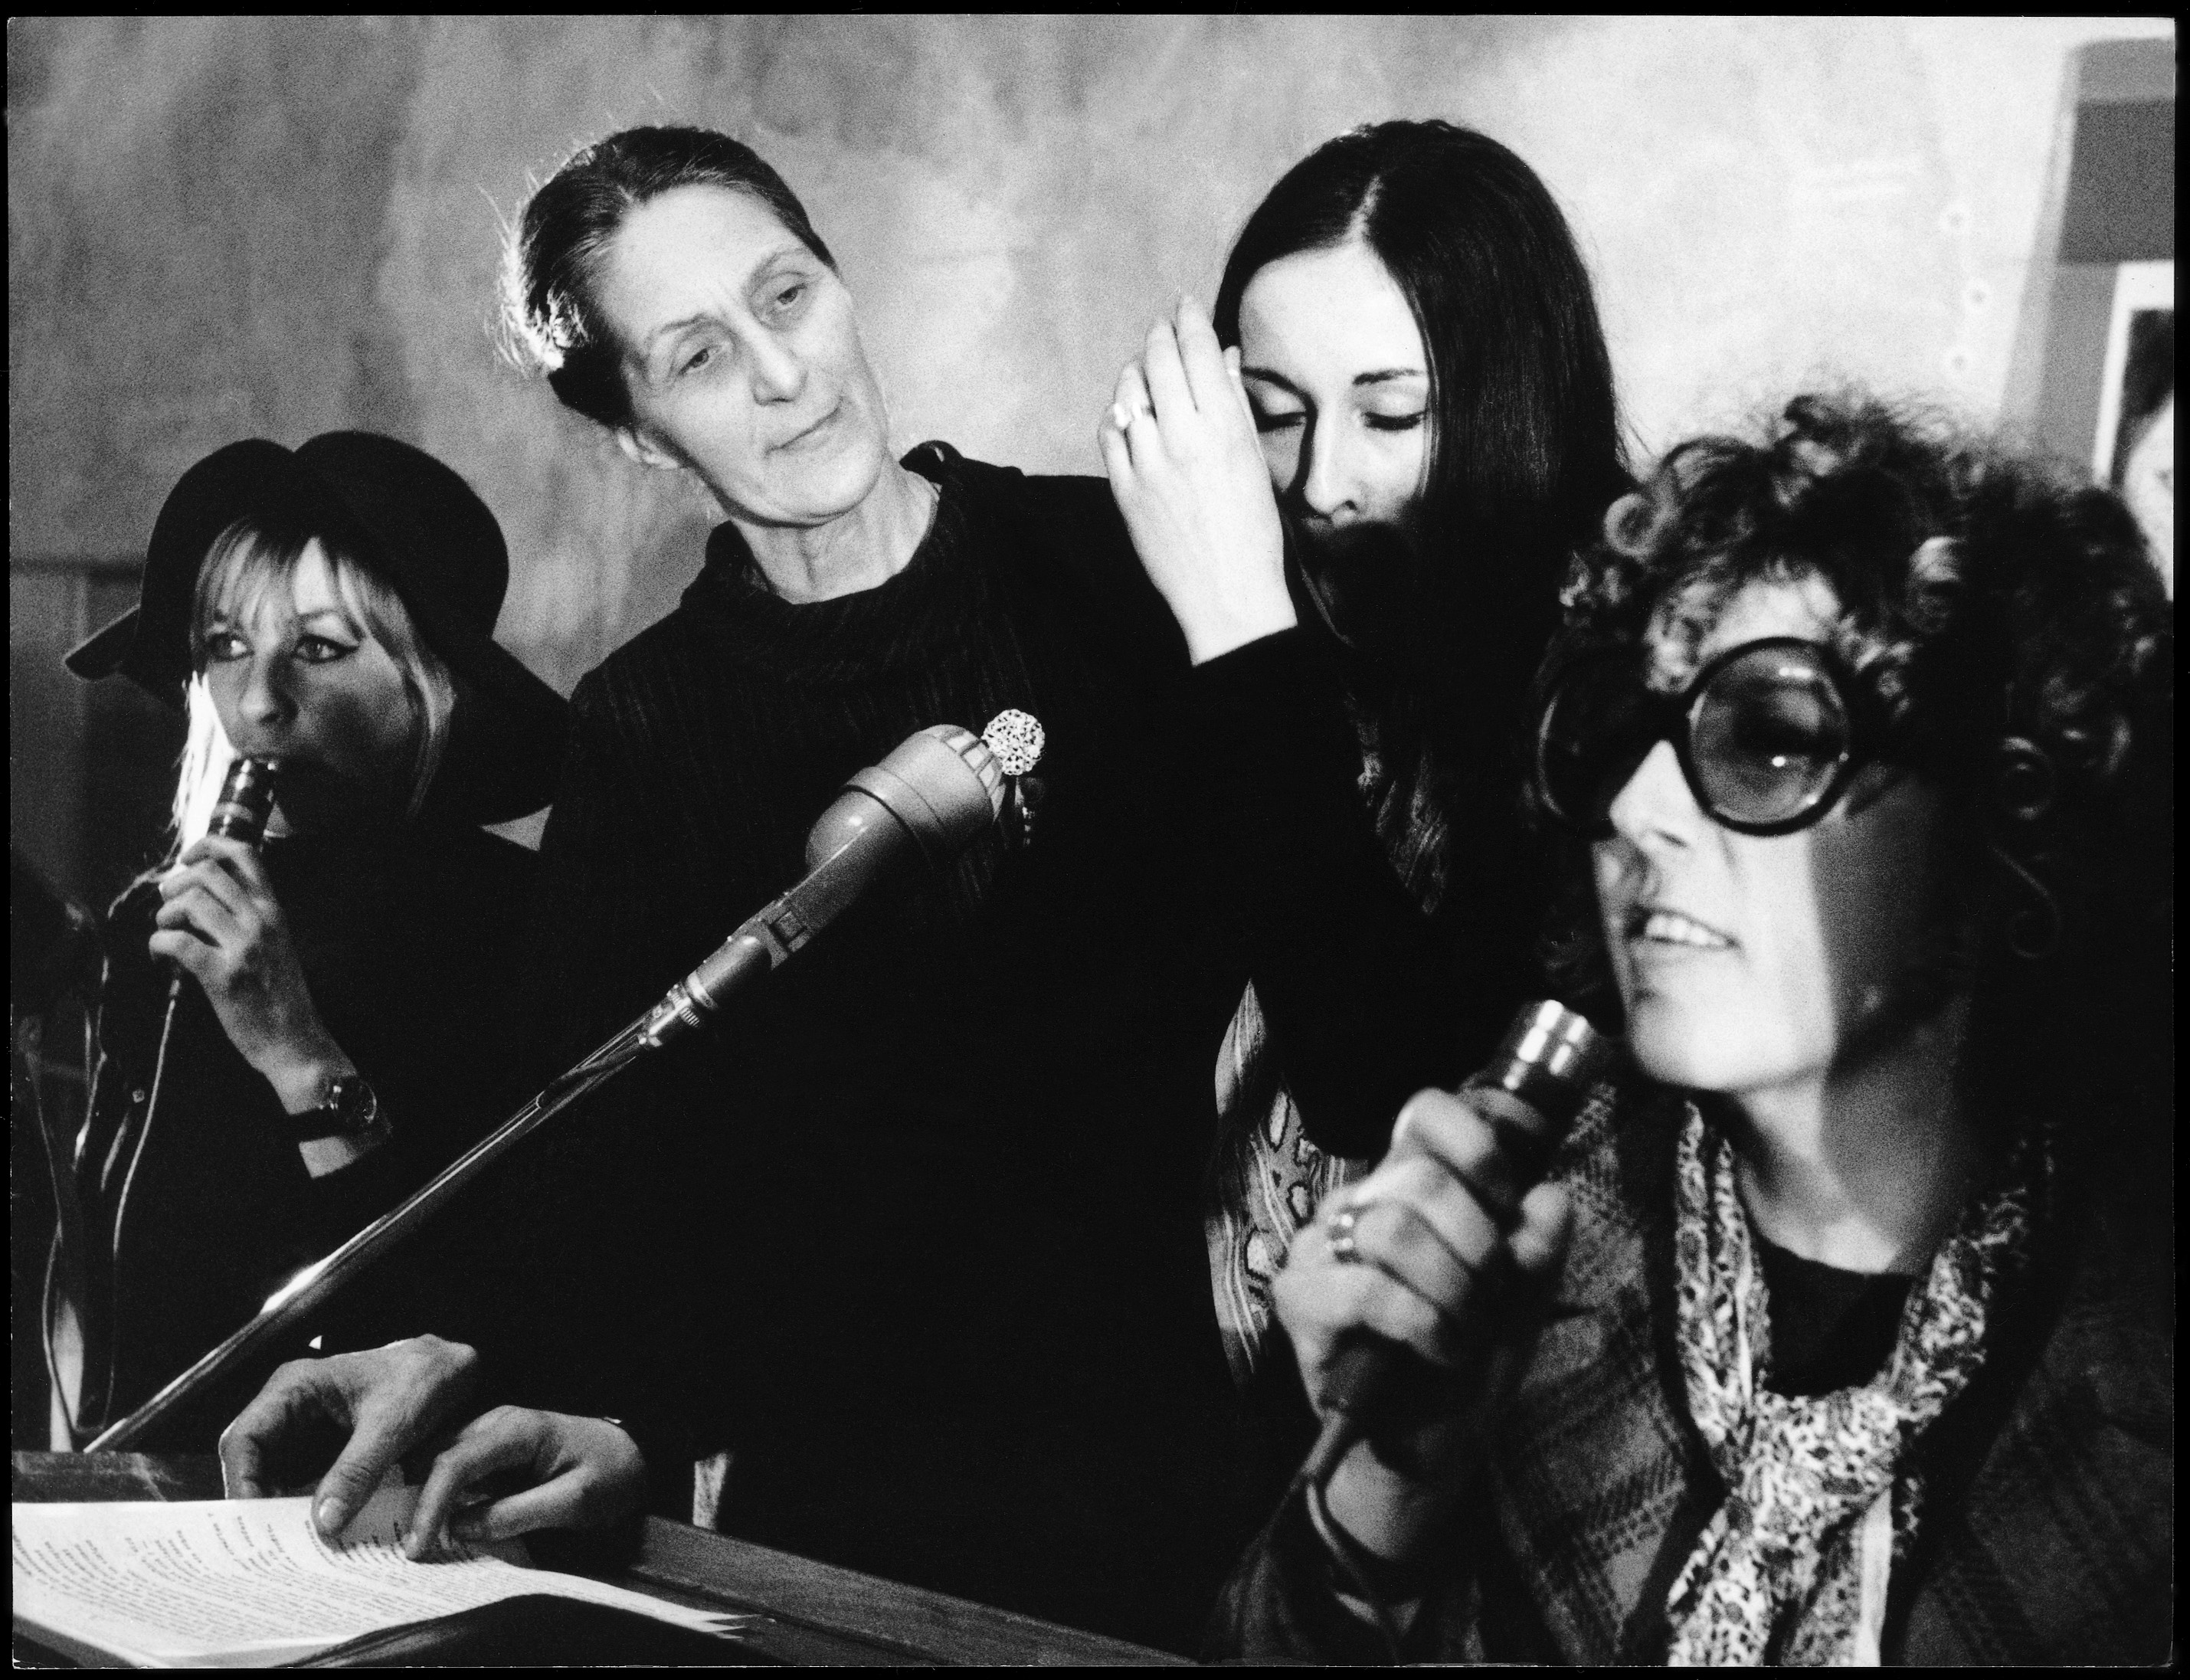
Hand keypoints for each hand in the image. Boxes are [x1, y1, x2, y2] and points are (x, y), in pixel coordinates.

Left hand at [149, 835, 345, 1105]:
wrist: (294, 1040)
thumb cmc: (281, 996)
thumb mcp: (277, 944)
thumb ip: (250, 918)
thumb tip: (205, 898)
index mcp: (274, 911)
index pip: (245, 855)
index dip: (209, 845)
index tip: (188, 859)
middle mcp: (261, 921)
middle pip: (208, 873)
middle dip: (176, 884)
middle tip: (169, 905)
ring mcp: (243, 947)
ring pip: (191, 902)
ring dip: (165, 914)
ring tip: (167, 932)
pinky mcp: (222, 976)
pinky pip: (177, 942)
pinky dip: (158, 943)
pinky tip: (161, 956)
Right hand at [220, 1336, 481, 1537]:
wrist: (451, 1371)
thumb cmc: (422, 1379)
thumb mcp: (392, 1424)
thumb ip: (358, 1470)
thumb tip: (324, 1523)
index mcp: (293, 1387)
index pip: (243, 1439)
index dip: (241, 1483)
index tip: (257, 1523)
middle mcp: (289, 1408)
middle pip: (251, 1463)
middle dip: (259, 1504)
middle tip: (272, 1548)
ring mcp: (304, 1430)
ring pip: (274, 1478)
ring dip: (282, 1511)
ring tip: (293, 1550)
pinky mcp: (323, 1450)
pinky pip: (302, 1483)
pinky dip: (307, 1508)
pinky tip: (319, 1535)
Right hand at [405, 1408, 644, 1558]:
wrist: (636, 1455)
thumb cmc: (612, 1474)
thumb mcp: (574, 1501)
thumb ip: (516, 1514)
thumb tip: (458, 1528)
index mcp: (516, 1430)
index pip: (455, 1463)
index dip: (430, 1506)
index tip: (417, 1546)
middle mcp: (496, 1424)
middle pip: (438, 1460)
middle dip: (418, 1504)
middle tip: (406, 1551)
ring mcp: (493, 1435)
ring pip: (441, 1464)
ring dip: (425, 1500)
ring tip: (413, 1542)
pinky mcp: (495, 1453)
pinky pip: (459, 1473)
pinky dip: (442, 1498)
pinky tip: (435, 1526)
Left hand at [1098, 295, 1295, 663]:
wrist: (1226, 594)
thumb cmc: (1252, 532)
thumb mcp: (1255, 462)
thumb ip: (1237, 405)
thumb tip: (1224, 357)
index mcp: (1224, 428)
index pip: (1200, 351)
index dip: (1190, 319)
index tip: (1185, 305)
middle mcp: (1183, 438)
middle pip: (1160, 360)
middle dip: (1160, 334)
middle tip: (1163, 325)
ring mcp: (1148, 463)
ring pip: (1129, 392)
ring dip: (1136, 370)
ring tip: (1145, 368)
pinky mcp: (1123, 488)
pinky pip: (1109, 432)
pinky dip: (1116, 413)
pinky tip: (1127, 412)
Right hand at [1273, 1088, 1573, 1557]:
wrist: (1422, 1456)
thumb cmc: (1464, 1372)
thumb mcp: (1521, 1306)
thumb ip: (1537, 1251)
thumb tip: (1548, 1197)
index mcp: (1407, 1188)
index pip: (1426, 1113)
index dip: (1477, 1148)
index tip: (1507, 1203)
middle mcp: (1356, 1205)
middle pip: (1420, 1177)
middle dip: (1478, 1244)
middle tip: (1490, 1298)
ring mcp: (1319, 1249)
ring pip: (1393, 1228)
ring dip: (1451, 1289)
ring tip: (1464, 1332)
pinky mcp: (1298, 1299)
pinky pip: (1366, 1288)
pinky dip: (1421, 1321)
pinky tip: (1438, 1349)